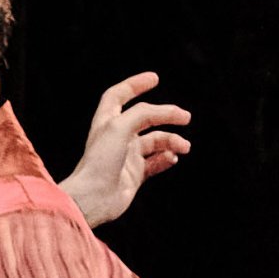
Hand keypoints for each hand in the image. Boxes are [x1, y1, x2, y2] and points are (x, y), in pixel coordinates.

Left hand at [61, 72, 190, 227]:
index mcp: (107, 121)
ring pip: (155, 141)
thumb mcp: (120, 127)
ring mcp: (126, 156)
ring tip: (183, 147)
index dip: (135, 84)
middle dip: (166, 115)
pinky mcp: (134, 175)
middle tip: (185, 117)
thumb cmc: (100, 161)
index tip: (155, 79)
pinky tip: (173, 158)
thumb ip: (142, 113)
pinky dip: (166, 158)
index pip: (119, 95)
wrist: (93, 198)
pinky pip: (156, 162)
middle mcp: (117, 137)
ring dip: (171, 141)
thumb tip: (166, 112)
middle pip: (146, 118)